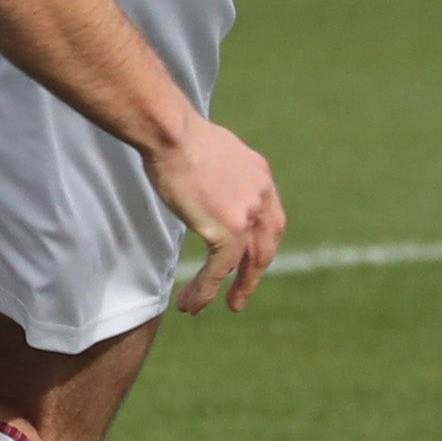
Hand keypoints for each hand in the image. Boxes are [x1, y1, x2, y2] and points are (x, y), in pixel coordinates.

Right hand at [145, 113, 286, 312]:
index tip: (249, 259)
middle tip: (240, 295)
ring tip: (218, 307)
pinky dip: (206, 289)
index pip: (269, 217)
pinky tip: (193, 304)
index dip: (261, 242)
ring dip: (233, 289)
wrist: (172, 133)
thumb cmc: (178, 133)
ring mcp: (246, 214)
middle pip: (266, 245)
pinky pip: (219, 269)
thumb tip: (205, 180)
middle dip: (253, 273)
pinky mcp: (227, 229)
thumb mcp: (212, 149)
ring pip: (244, 263)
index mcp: (259, 175)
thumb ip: (219, 171)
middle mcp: (260, 195)